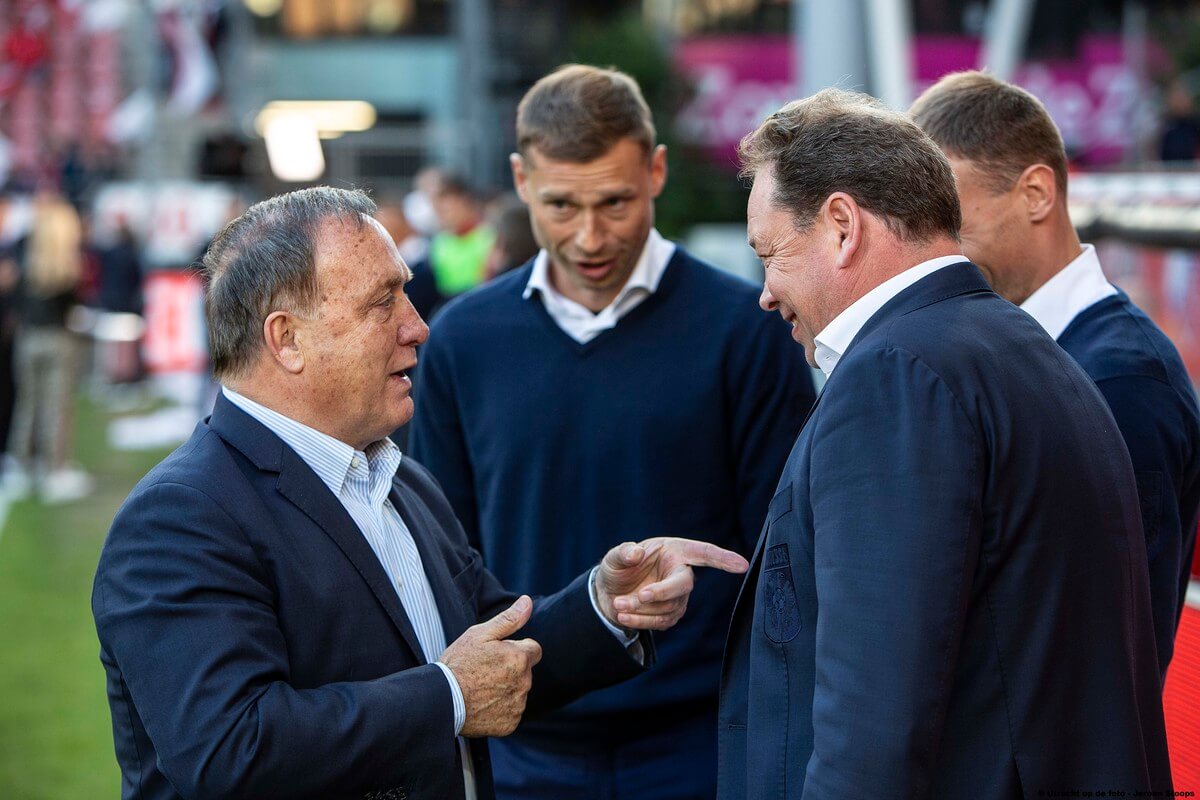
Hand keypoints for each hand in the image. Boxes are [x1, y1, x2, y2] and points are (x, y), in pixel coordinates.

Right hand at [440, 595, 542, 737]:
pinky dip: (501, 709)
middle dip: (511, 669)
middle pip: (525, 671)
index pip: (533, 649)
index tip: (498, 654)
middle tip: (484, 671)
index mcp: (519, 658)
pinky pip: (511, 712)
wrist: (441, 700)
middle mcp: (524, 683)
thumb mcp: (480, 634)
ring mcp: (517, 705)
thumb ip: (509, 619)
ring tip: (481, 688)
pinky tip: (482, 704)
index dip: (516, 649)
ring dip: (507, 689)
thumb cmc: (458, 663)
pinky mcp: (510, 724)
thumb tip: (528, 602)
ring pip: (518, 692)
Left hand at [594, 538, 749, 630]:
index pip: (703, 553)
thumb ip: (623, 553)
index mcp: (674, 551)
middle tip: (640, 595)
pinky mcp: (671, 615)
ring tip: (619, 604)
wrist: (609, 593)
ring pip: (669, 607)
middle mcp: (680, 572)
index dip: (723, 559)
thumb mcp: (615, 557)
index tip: (742, 565)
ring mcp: (679, 596)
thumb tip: (635, 553)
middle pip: (684, 584)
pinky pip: (661, 622)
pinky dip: (641, 620)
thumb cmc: (618, 569)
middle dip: (663, 592)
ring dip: (642, 608)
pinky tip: (623, 615)